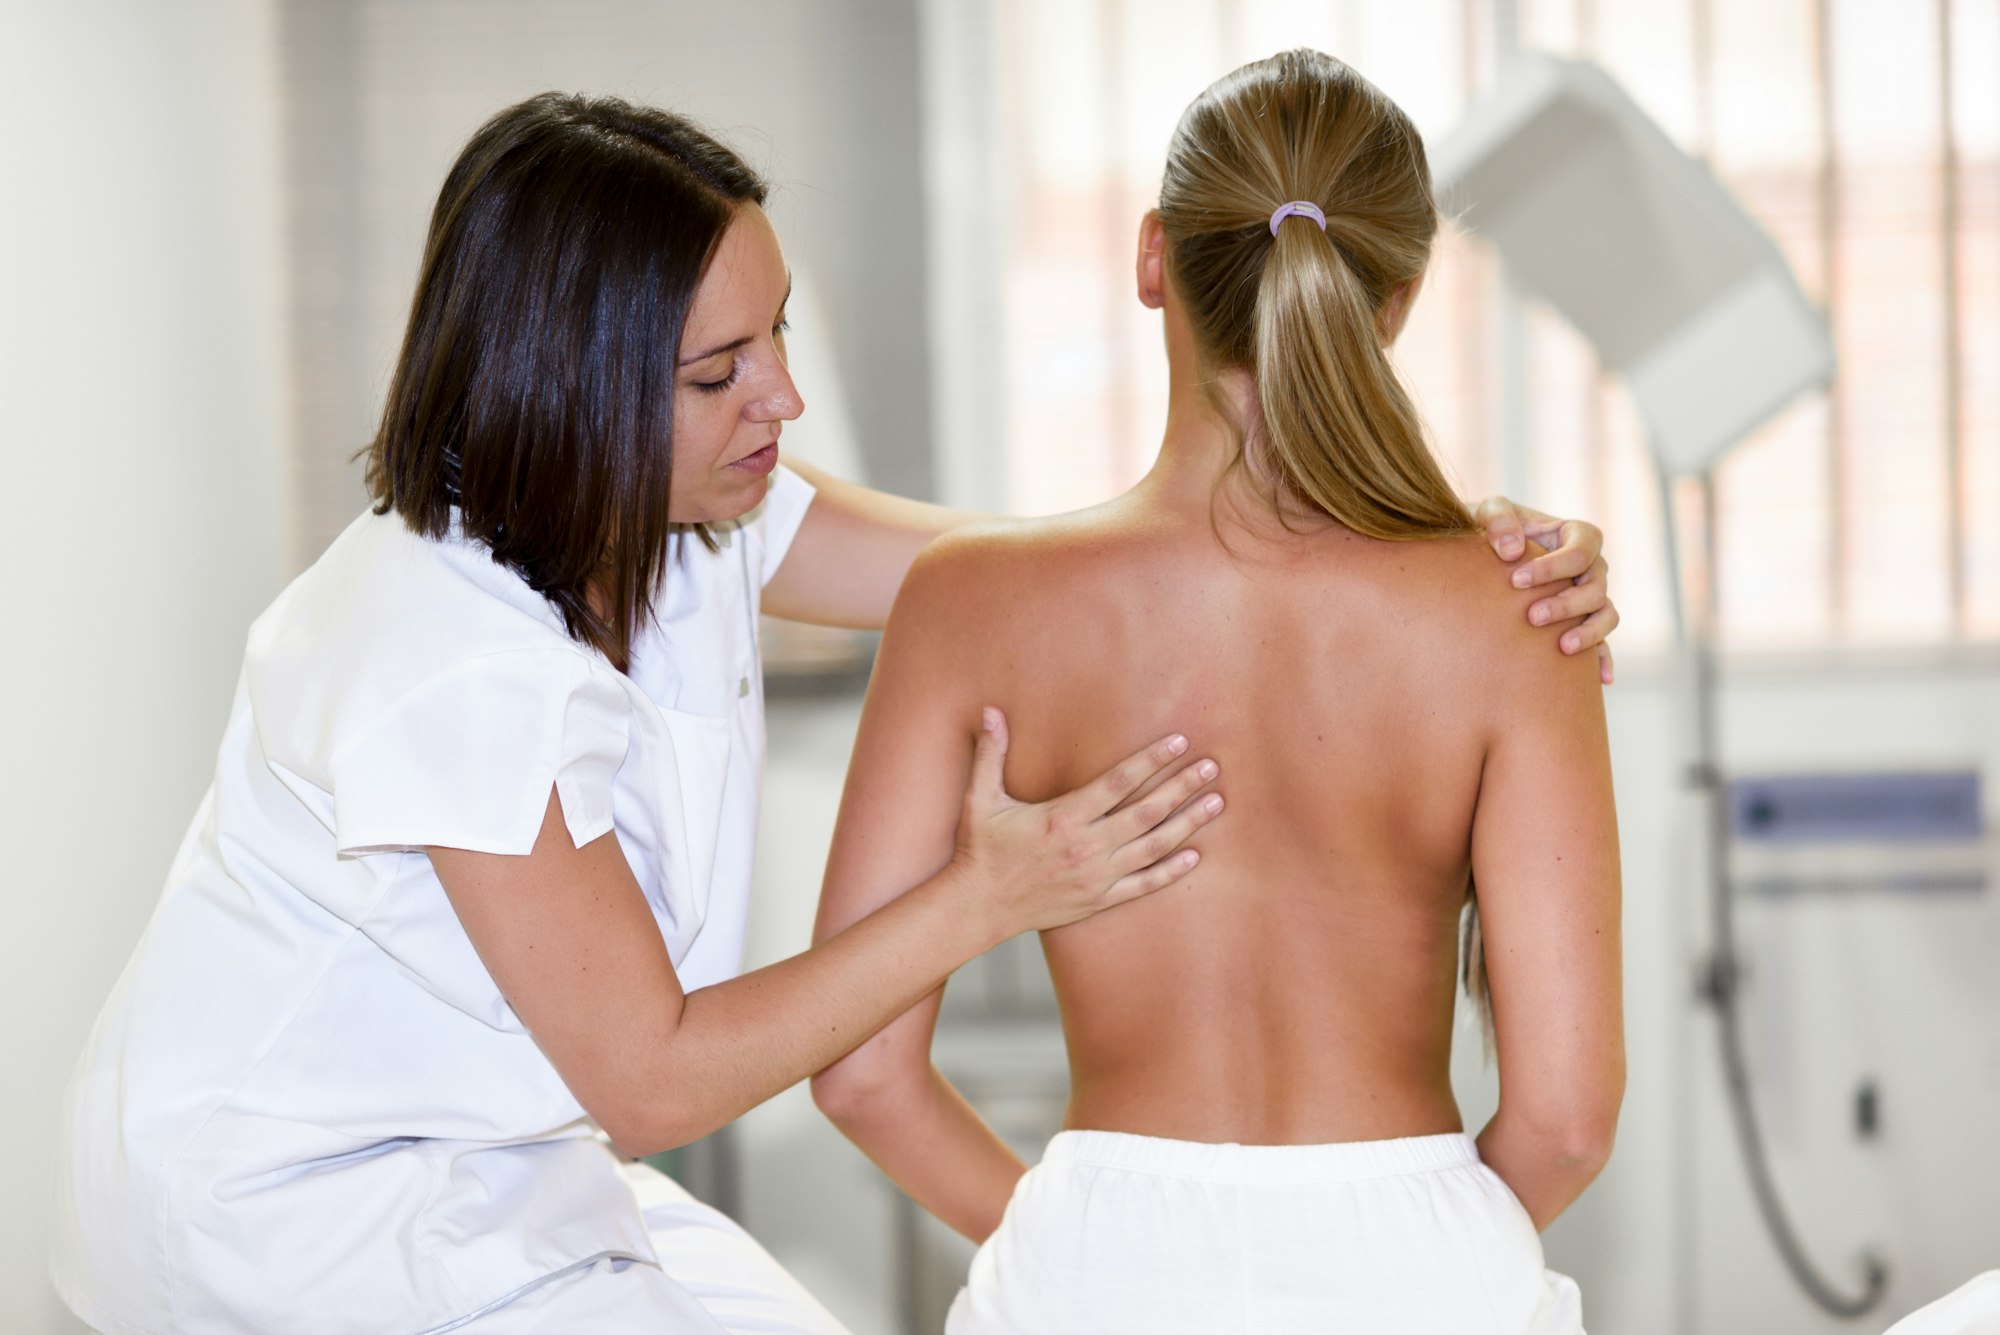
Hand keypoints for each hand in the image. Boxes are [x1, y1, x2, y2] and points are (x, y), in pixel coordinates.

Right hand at [950, 708, 1222, 938]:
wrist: (978, 906)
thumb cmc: (981, 850)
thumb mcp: (981, 799)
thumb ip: (991, 753)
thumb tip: (991, 710)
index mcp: (1062, 817)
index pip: (1117, 782)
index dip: (1150, 760)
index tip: (1178, 742)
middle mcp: (1085, 847)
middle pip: (1146, 812)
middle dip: (1181, 787)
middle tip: (1211, 768)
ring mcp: (1096, 877)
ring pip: (1152, 847)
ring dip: (1187, 824)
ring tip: (1215, 803)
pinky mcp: (1098, 901)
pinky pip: (1143, 885)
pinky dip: (1170, 871)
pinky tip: (1194, 856)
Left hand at [1472, 496, 1619, 684]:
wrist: (1480, 558)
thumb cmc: (1487, 530)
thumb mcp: (1487, 512)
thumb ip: (1498, 519)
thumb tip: (1511, 551)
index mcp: (1574, 535)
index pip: (1581, 550)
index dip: (1554, 566)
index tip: (1516, 580)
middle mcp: (1590, 566)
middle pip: (1596, 586)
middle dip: (1567, 603)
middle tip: (1532, 617)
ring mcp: (1589, 596)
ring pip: (1606, 614)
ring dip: (1589, 632)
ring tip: (1562, 648)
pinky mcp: (1581, 623)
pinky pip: (1603, 642)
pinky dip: (1604, 659)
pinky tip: (1601, 681)